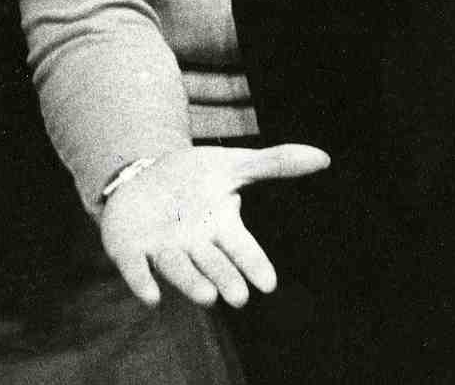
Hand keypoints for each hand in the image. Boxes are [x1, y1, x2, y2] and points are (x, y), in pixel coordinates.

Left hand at [99, 143, 329, 308]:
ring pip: (179, 271)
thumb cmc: (192, 180)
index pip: (243, 250)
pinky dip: (143, 282)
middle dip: (225, 279)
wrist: (141, 179)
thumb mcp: (230, 165)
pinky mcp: (130, 250)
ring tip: (208, 297)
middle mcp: (194, 245)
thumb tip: (323, 157)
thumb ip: (274, 164)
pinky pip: (137, 269)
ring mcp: (162, 249)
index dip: (254, 265)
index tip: (268, 283)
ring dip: (192, 284)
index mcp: (220, 228)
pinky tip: (150, 296)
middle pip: (213, 266)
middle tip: (237, 297)